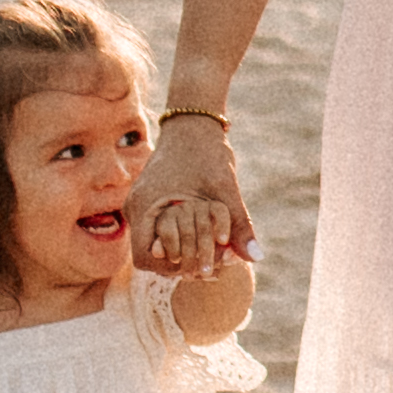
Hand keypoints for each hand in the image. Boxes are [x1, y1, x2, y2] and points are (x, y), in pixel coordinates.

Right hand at [134, 111, 251, 284]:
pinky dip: (179, 237)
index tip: (199, 267)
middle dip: (180, 263)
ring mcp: (140, 205)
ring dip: (181, 250)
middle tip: (210, 266)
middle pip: (150, 256)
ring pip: (155, 243)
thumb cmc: (207, 152)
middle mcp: (137, 208)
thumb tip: (255, 257)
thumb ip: (238, 225)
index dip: (171, 269)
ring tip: (210, 252)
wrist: (194, 124)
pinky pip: (159, 229)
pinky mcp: (149, 201)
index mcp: (145, 205)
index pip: (144, 258)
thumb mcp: (225, 189)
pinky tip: (204, 237)